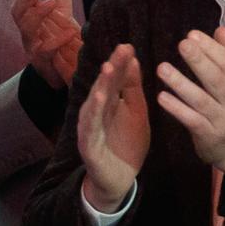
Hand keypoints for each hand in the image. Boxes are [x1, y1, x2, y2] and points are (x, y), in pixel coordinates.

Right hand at [11, 0, 82, 89]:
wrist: (64, 75)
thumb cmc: (61, 43)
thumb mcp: (62, 17)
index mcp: (31, 18)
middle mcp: (28, 32)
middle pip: (17, 12)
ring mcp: (33, 47)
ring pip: (26, 30)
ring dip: (37, 15)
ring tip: (51, 3)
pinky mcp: (43, 63)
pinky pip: (46, 51)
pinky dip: (57, 41)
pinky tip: (70, 31)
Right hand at [78, 42, 149, 211]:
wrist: (120, 179)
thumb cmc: (127, 144)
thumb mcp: (136, 113)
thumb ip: (132, 89)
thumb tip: (132, 59)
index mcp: (110, 102)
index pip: (115, 79)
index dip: (120, 63)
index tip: (128, 46)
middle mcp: (97, 111)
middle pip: (103, 86)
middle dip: (112, 67)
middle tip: (121, 49)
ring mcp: (90, 127)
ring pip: (94, 103)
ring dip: (100, 85)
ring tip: (108, 68)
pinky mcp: (88, 144)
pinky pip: (90, 126)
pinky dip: (94, 112)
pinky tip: (100, 98)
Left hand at [156, 27, 224, 174]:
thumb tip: (220, 29)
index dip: (211, 48)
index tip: (192, 34)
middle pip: (215, 78)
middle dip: (199, 60)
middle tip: (182, 44)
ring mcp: (221, 119)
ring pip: (200, 99)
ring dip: (180, 83)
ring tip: (162, 68)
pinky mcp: (208, 135)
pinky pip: (191, 119)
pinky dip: (177, 108)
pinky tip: (162, 97)